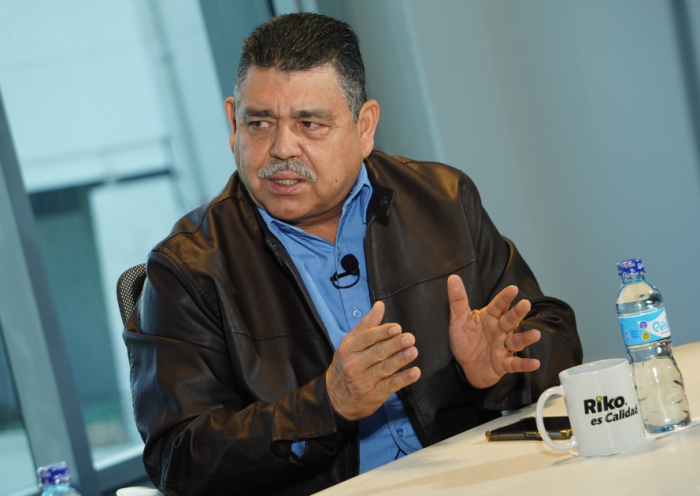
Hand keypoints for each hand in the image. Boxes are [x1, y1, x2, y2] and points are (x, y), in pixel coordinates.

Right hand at [326, 301, 420, 420]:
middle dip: (394, 345)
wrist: (335, 398)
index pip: (366, 338)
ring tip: (413, 351)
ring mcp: (364, 381)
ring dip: (400, 360)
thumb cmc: (346, 364)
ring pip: (384, 368)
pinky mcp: (374, 395)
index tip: (396, 328)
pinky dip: (403, 379)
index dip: (382, 333)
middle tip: (409, 338)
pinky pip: (390, 385)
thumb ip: (367, 324)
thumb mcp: (350, 343)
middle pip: (377, 353)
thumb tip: (380, 305)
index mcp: (349, 349)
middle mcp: (355, 365)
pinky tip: (414, 372)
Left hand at [447, 275, 540, 388]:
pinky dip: (525, 364)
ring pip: (516, 341)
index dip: (505, 297)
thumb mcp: (458, 319)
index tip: (513, 289)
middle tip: (525, 304)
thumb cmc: (466, 340)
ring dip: (526, 338)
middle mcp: (499, 331)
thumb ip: (458, 300)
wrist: (465, 367)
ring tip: (536, 334)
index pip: (498, 305)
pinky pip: (515, 364)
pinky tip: (535, 363)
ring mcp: (503, 347)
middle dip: (517, 313)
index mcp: (490, 318)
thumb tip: (453, 278)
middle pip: (510, 320)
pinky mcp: (503, 364)